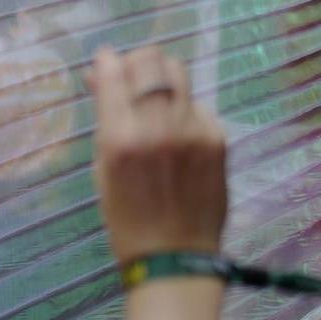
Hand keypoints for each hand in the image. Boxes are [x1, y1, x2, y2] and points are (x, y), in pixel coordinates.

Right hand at [90, 46, 228, 265]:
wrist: (175, 258)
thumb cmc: (127, 220)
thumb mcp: (102, 171)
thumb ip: (106, 122)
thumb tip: (104, 79)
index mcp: (120, 138)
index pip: (114, 74)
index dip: (107, 62)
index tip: (106, 61)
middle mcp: (158, 126)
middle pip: (151, 61)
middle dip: (137, 63)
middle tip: (133, 77)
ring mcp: (193, 130)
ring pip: (179, 75)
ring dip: (163, 80)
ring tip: (157, 99)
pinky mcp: (218, 137)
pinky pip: (198, 106)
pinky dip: (185, 111)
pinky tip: (179, 134)